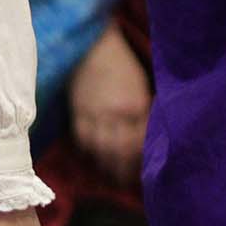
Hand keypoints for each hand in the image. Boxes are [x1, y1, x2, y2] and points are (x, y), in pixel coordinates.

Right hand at [68, 25, 150, 182]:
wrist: (94, 44)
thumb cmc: (123, 64)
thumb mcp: (142, 86)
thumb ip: (143, 111)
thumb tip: (148, 136)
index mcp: (136, 104)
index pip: (140, 142)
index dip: (142, 159)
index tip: (146, 170)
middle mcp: (116, 112)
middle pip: (120, 150)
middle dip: (124, 170)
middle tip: (128, 182)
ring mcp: (94, 112)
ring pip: (100, 148)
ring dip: (106, 165)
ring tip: (111, 175)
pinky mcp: (78, 109)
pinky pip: (82, 137)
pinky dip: (88, 150)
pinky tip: (93, 156)